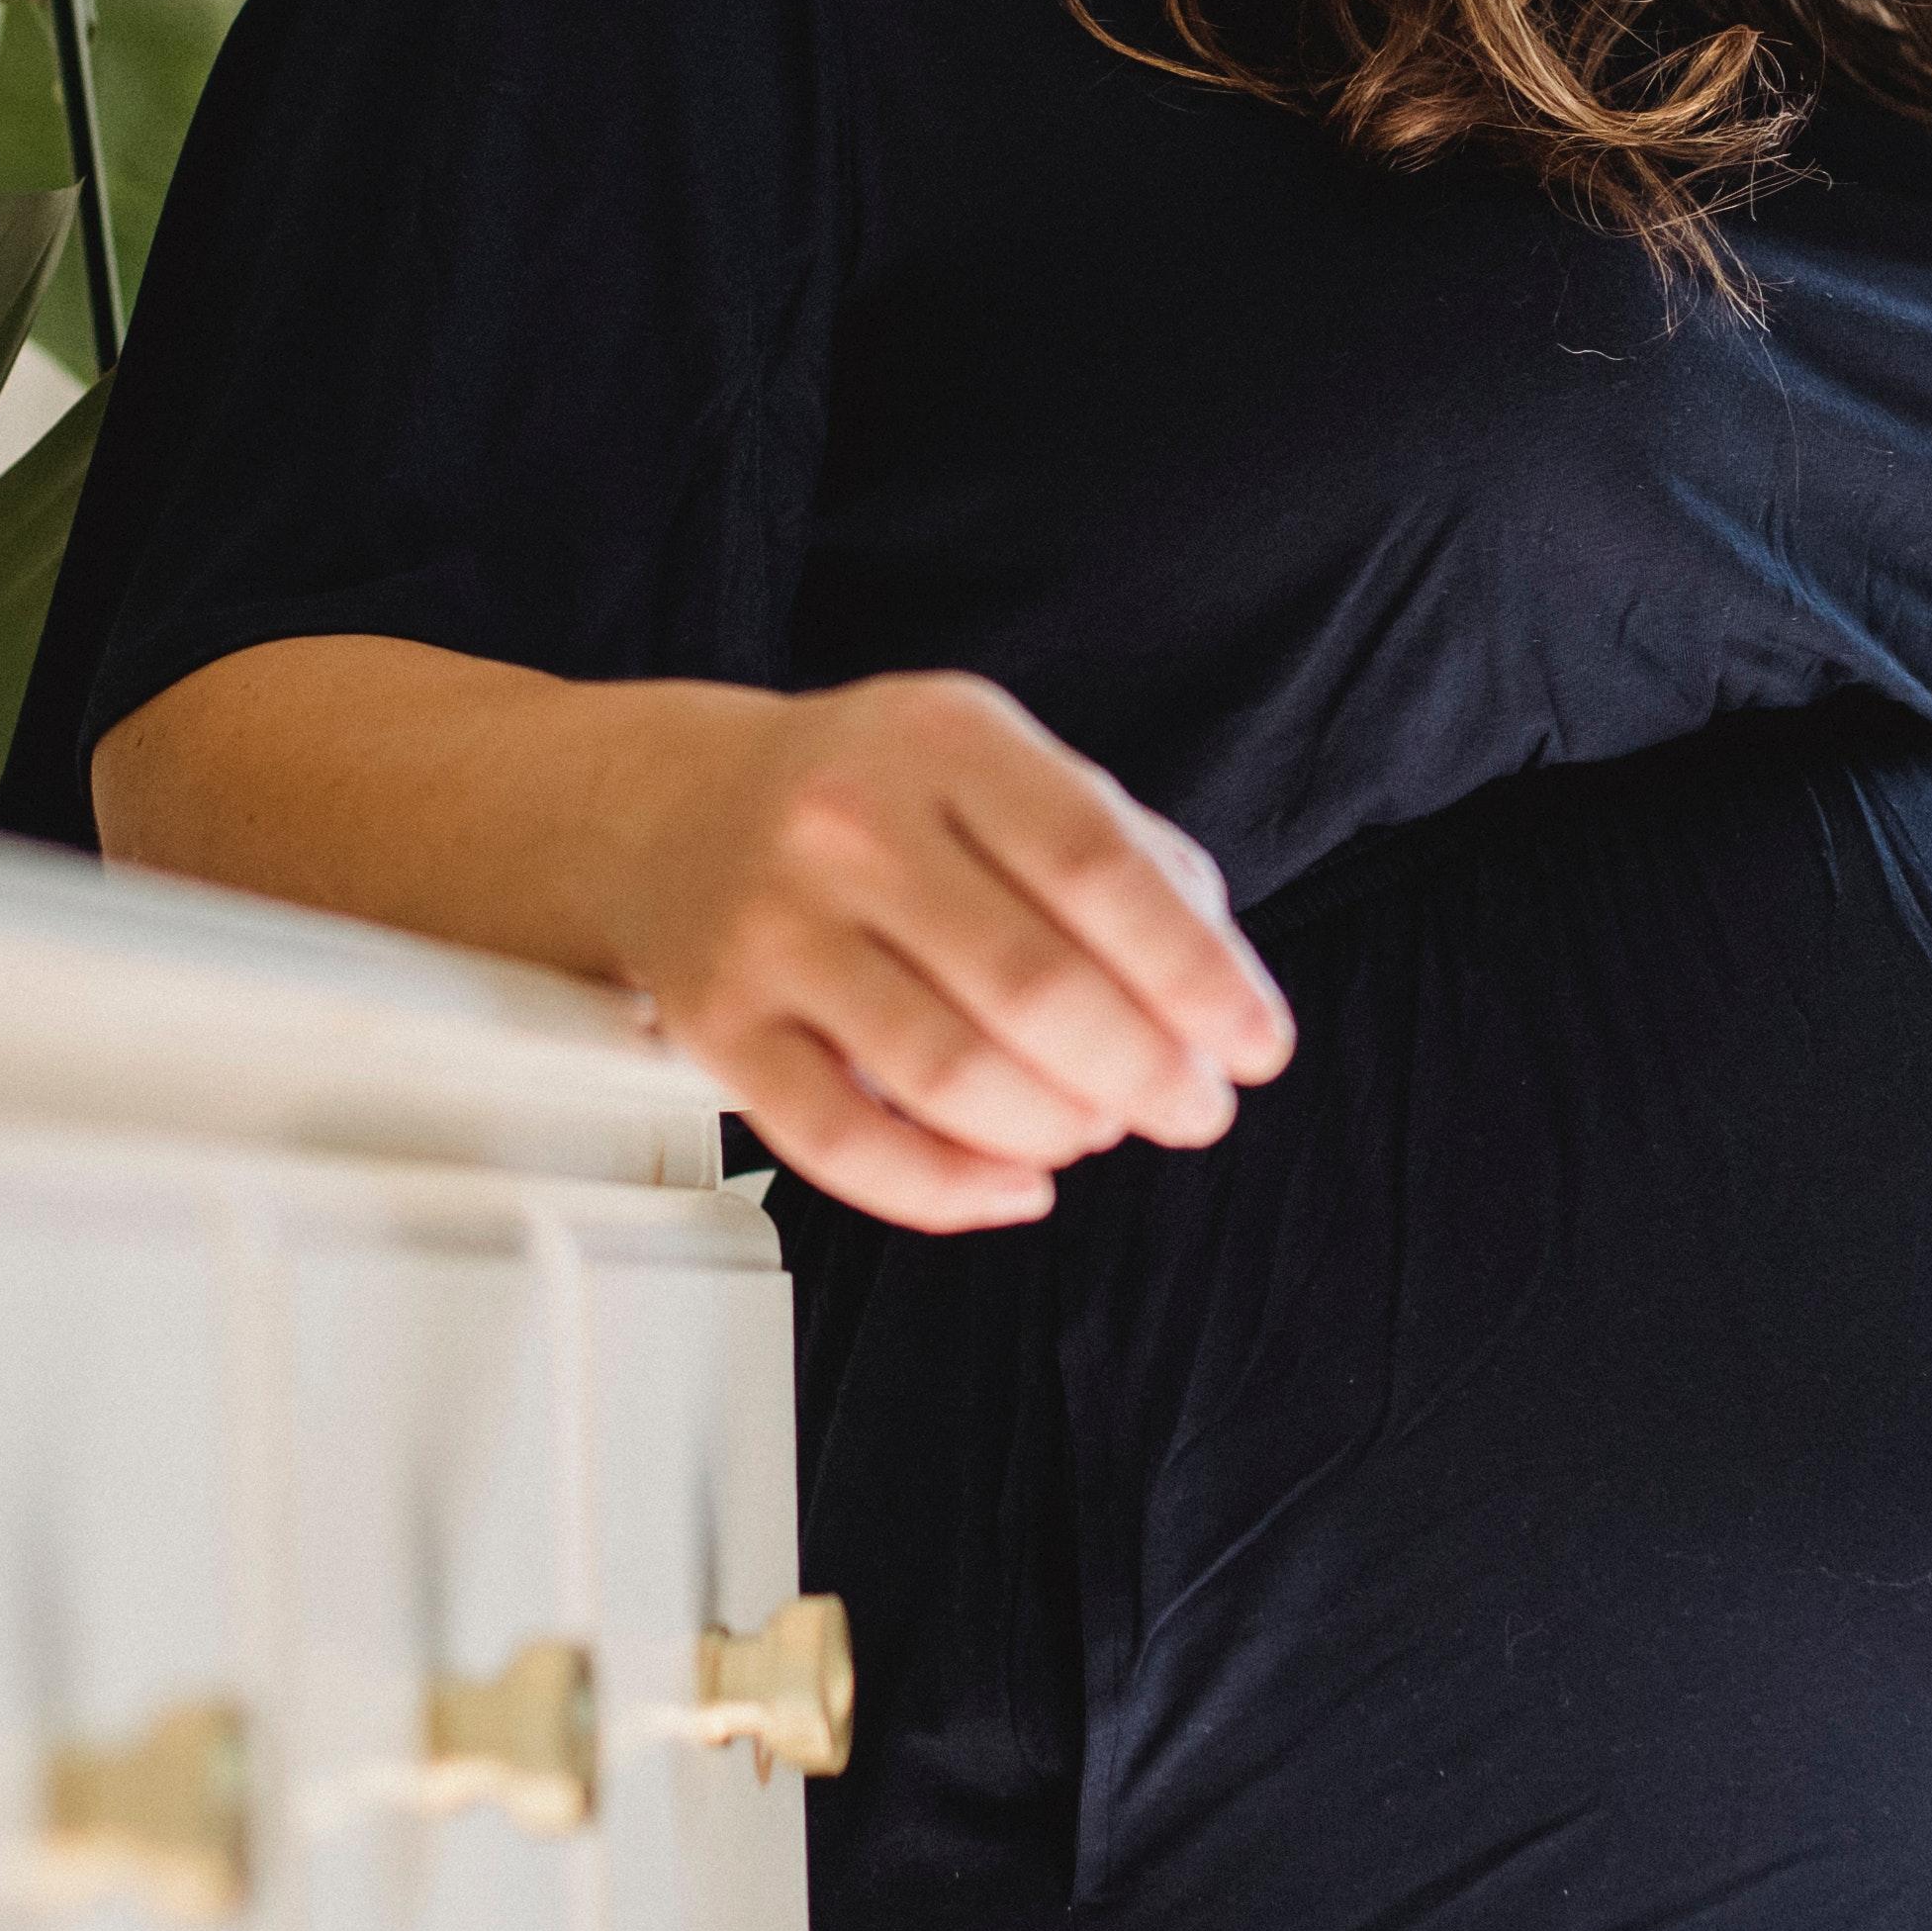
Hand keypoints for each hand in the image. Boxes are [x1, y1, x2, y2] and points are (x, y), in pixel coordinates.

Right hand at [610, 671, 1292, 1235]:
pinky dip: (946, 1190)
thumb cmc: (873, 796)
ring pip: (946, 1073)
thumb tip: (1217, 987)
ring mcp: (774, 928)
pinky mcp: (719, 1027)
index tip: (1256, 1046)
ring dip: (1057, 1128)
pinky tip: (1013, 1185)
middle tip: (1192, 1108)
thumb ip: (1120, 854)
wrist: (675, 806)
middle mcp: (848, 824)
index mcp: (943, 740)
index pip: (1097, 868)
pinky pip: (841, 1144)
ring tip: (1099, 1127)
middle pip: (1032, 985)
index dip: (1196, 974)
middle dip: (1144, 1072)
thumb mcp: (997, 764)